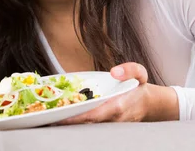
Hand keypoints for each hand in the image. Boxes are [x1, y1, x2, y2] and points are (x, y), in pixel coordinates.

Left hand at [56, 62, 178, 124]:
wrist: (150, 105)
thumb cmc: (140, 88)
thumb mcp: (141, 73)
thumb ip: (130, 69)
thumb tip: (114, 71)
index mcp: (117, 107)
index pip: (92, 116)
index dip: (75, 118)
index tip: (58, 117)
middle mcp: (110, 120)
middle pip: (84, 124)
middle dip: (65, 121)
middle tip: (43, 116)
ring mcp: (107, 125)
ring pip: (84, 126)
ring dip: (67, 122)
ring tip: (45, 116)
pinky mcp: (104, 126)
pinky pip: (87, 124)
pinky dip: (73, 121)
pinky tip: (58, 116)